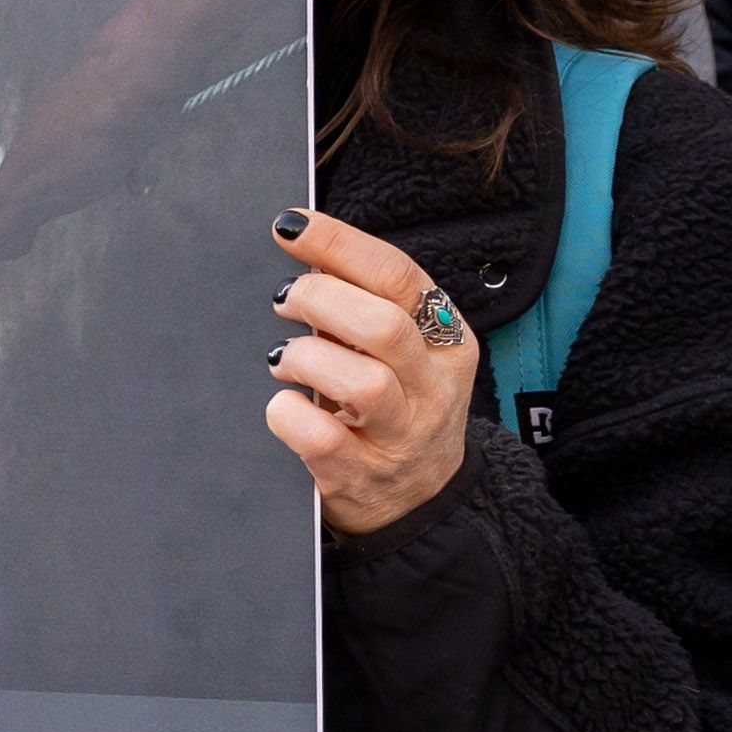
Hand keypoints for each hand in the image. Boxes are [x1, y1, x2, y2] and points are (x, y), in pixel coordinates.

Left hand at [266, 207, 475, 535]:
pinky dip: (289, 413)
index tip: (290, 227)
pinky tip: (283, 405)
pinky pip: (321, 438)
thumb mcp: (401, 353)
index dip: (339, 243)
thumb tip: (306, 247)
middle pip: (384, 326)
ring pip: (362, 384)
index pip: (400, 277)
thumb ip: (364, 304)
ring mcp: (401, 437)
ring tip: (284, 359)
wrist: (419, 504)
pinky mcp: (361, 476)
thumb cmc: (394, 409)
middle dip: (320, 300)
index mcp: (448, 343)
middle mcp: (433, 390)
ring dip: (306, 358)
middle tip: (284, 301)